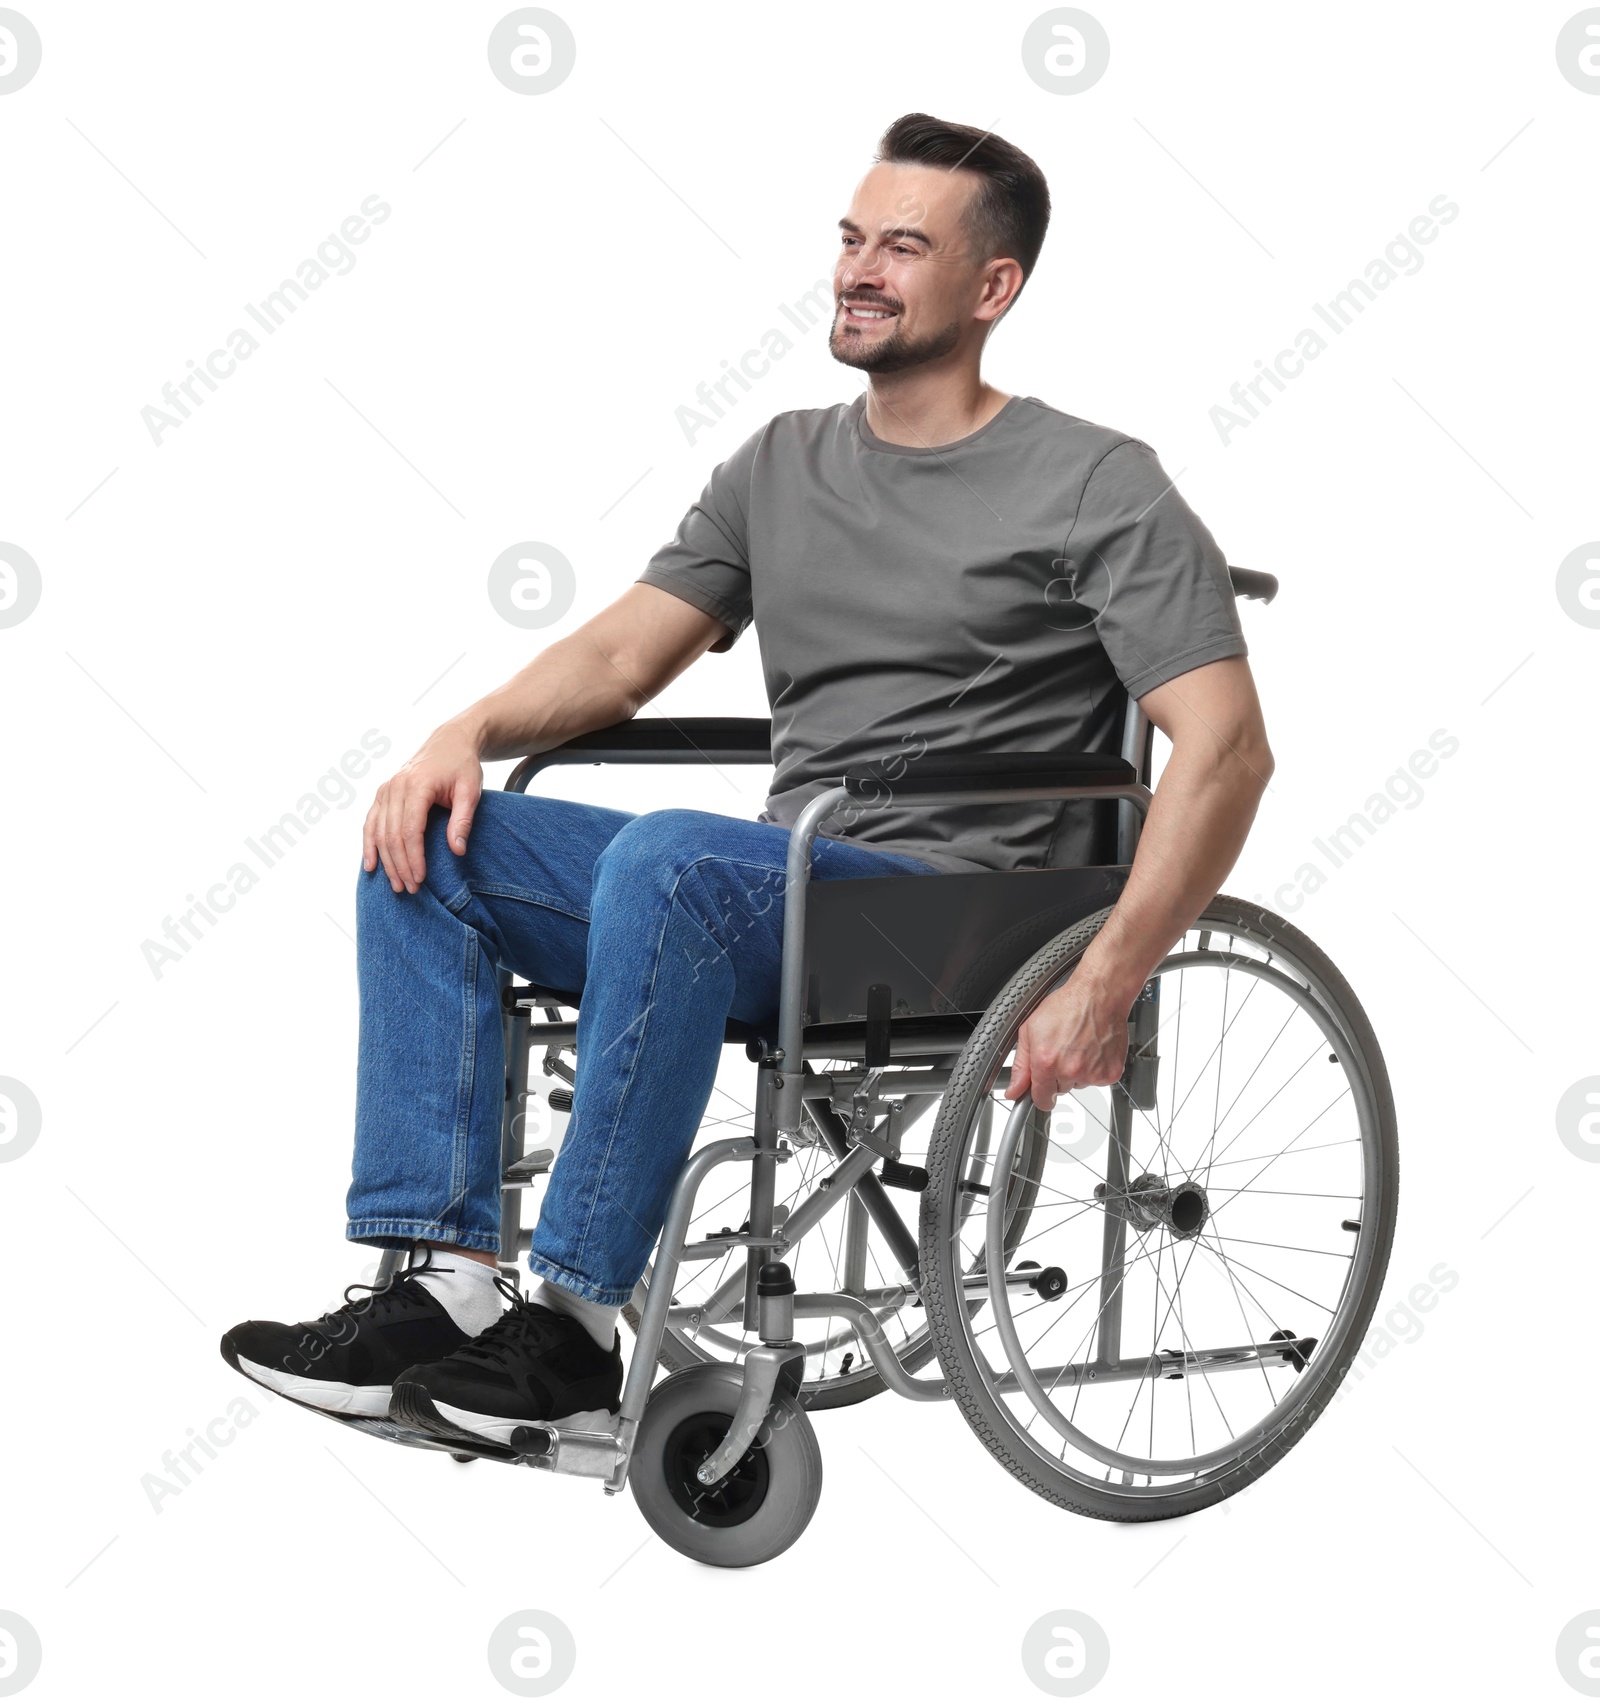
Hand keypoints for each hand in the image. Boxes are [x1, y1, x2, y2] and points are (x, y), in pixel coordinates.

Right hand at [362, 721, 482, 893]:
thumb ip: (463, 820)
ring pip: (378, 831)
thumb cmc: (462, 766)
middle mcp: (395, 787)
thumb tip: (457, 851)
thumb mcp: (470, 791)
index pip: (410, 830)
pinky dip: (368, 844)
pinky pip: (370, 822)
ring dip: (385, 860)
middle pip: (392, 835)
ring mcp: (385, 789)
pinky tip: (370, 865)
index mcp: (418, 785)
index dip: (413, 858)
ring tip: (396, 884)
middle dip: (400, 865)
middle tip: (410, 889)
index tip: (420, 879)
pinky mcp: (382, 793)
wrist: (449, 741)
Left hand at [1005, 975, 1133, 1111]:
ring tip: (1078, 1045)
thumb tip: (1014, 1091)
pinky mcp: (1110, 1073)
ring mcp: (1092, 1073)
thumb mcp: (1030, 1030)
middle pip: (1060, 1090)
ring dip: (1077, 1071)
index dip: (1039, 1094)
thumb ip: (1021, 1065)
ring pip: (1079, 1084)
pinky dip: (1095, 1068)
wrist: (1099, 995)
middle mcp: (1069, 1070)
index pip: (1041, 1099)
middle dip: (1058, 1076)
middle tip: (1063, 1051)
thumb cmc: (1067, 1006)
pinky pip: (1098, 1080)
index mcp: (1046, 1062)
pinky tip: (1092, 1049)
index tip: (1041, 1089)